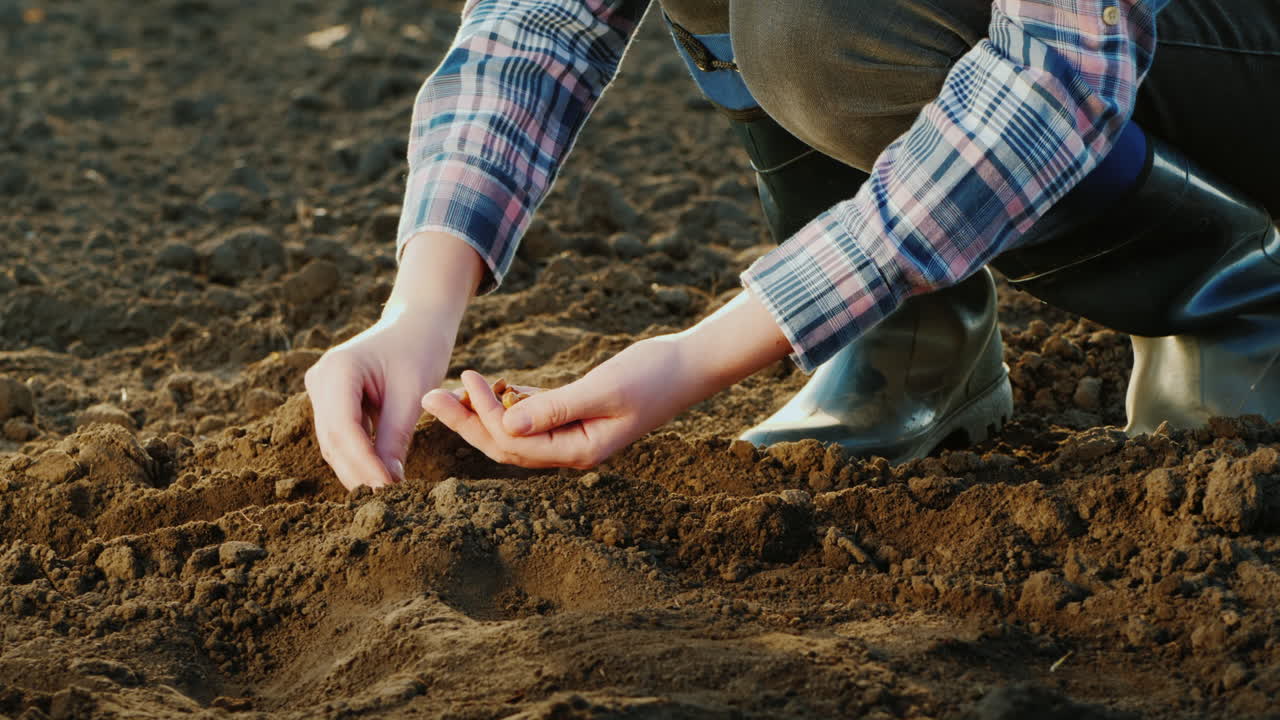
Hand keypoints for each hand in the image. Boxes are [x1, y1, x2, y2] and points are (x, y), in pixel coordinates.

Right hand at [305, 231, 484, 489]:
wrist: (415, 322)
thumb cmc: (420, 349)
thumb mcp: (412, 392)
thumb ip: (395, 436)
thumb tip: (387, 482)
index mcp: (337, 370)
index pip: (344, 428)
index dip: (364, 463)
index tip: (388, 489)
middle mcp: (320, 379)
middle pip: (334, 439)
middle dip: (359, 472)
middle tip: (388, 502)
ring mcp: (320, 390)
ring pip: (334, 442)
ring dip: (357, 469)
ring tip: (386, 495)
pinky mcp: (330, 400)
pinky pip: (341, 435)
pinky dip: (359, 456)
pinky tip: (380, 477)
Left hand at [421, 290, 795, 468]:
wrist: (688, 366)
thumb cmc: (651, 375)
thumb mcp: (602, 389)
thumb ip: (554, 408)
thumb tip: (505, 424)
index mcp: (577, 452)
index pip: (514, 443)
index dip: (484, 415)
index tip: (466, 379)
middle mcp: (571, 451)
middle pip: (506, 443)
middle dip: (467, 420)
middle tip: (429, 395)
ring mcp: (574, 435)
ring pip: (516, 430)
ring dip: (484, 410)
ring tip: (453, 387)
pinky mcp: (578, 414)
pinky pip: (535, 415)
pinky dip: (512, 402)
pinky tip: (494, 385)